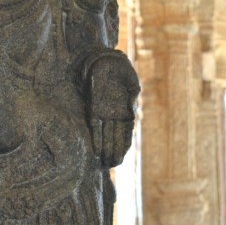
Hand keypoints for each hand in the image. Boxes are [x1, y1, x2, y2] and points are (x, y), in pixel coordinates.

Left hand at [87, 51, 139, 167]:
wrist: (106, 59)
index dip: (124, 145)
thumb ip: (132, 96)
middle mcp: (114, 113)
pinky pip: (94, 125)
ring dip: (104, 148)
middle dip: (113, 151)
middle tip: (112, 165)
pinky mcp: (93, 107)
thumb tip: (131, 110)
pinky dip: (95, 137)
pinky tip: (96, 149)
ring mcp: (104, 112)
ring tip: (105, 163)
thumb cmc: (122, 70)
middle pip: (114, 136)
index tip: (123, 156)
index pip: (126, 132)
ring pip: (105, 134)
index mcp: (125, 110)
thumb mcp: (132, 82)